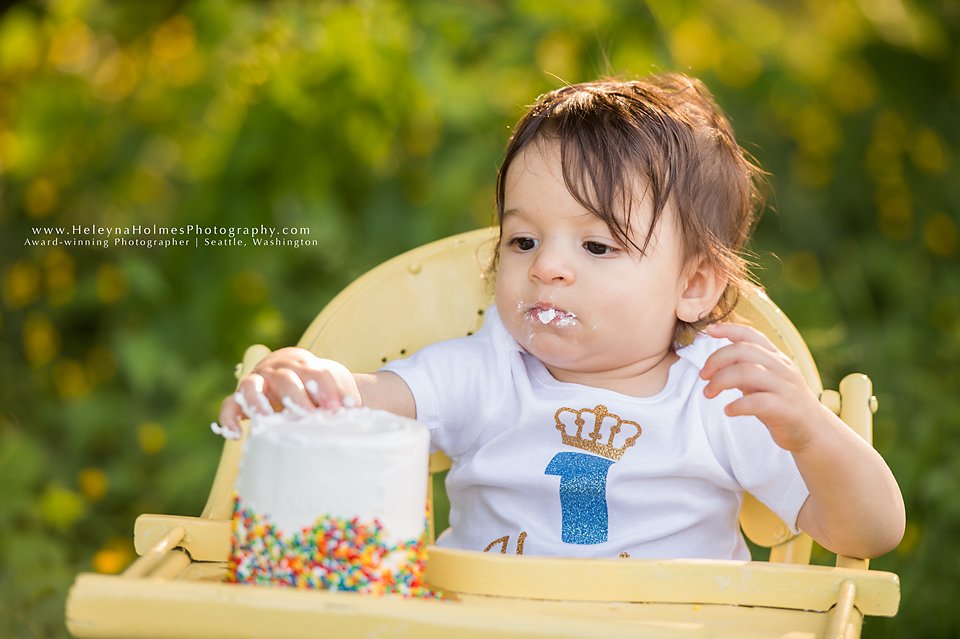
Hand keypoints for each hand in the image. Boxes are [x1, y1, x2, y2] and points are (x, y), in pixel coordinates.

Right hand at [217, 347, 360, 435]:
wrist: (303, 382)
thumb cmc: (320, 390)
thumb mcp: (334, 390)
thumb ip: (338, 402)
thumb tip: (344, 416)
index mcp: (304, 364)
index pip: (316, 374)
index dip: (327, 391)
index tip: (337, 409)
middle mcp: (277, 369)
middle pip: (286, 379)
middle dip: (297, 397)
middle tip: (309, 415)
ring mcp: (257, 381)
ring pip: (251, 386)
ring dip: (257, 401)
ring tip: (264, 417)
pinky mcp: (242, 398)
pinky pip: (230, 405)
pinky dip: (229, 418)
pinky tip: (236, 435)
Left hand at [699, 323, 824, 451]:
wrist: (813, 431)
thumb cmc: (782, 404)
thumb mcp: (764, 381)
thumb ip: (746, 369)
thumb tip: (717, 362)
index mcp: (776, 358)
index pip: (752, 335)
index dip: (729, 329)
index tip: (709, 330)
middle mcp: (781, 368)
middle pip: (743, 351)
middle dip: (716, 360)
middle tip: (703, 376)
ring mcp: (785, 387)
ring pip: (747, 372)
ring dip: (720, 381)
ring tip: (709, 393)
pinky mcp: (786, 409)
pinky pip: (757, 402)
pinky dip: (737, 405)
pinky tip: (728, 410)